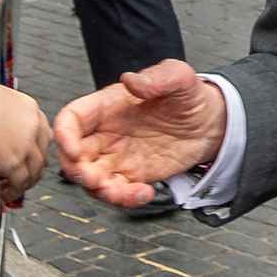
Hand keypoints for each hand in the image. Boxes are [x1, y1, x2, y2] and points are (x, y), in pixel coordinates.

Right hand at [54, 59, 226, 206]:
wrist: (212, 123)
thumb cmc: (189, 96)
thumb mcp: (178, 78)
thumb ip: (156, 78)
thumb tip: (131, 80)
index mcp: (107, 106)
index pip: (72, 118)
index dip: (64, 134)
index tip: (73, 150)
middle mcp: (106, 133)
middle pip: (73, 155)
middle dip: (77, 171)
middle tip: (95, 179)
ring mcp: (118, 156)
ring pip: (91, 178)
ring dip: (99, 190)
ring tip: (120, 191)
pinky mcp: (133, 175)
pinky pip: (118, 192)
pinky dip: (125, 199)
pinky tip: (145, 193)